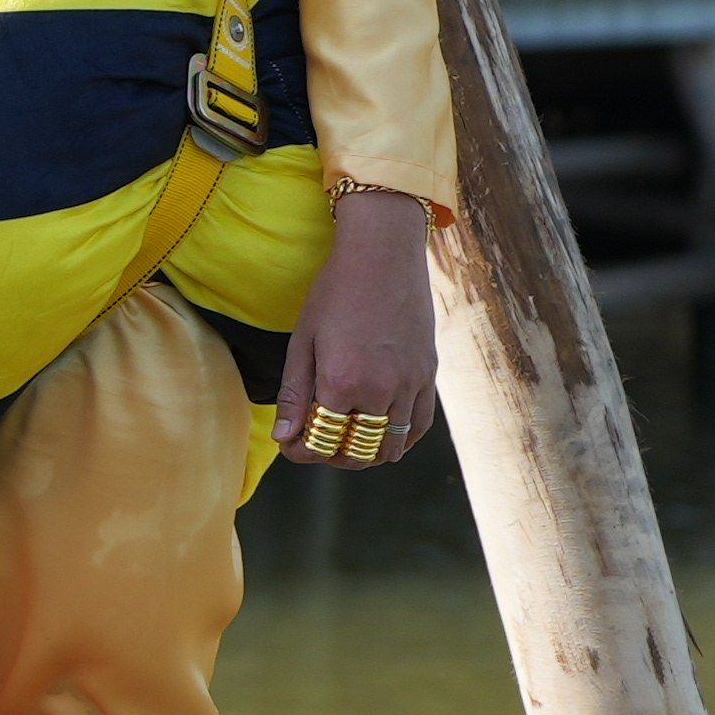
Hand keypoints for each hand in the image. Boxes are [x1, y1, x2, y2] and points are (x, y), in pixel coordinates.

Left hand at [274, 184, 441, 467]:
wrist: (383, 257)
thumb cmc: (334, 294)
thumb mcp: (302, 342)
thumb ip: (295, 395)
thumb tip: (285, 440)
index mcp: (342, 384)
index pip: (320, 443)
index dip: (302, 451)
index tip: (292, 444)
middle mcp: (381, 391)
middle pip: (357, 453)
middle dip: (332, 456)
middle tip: (316, 443)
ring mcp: (410, 386)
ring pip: (390, 446)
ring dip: (365, 453)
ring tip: (344, 439)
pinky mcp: (429, 377)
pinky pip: (418, 426)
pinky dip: (399, 440)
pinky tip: (380, 434)